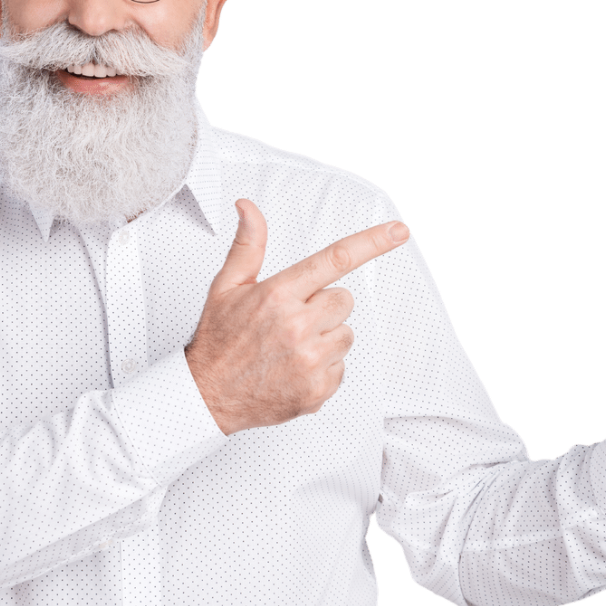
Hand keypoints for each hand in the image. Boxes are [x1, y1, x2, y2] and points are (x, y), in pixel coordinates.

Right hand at [185, 199, 410, 435]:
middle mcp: (297, 326)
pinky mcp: (318, 389)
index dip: (372, 242)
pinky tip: (295, 369)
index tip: (397, 231)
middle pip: (344, 300)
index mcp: (278, 295)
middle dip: (324, 306)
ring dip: (326, 337)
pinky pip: (342, 366)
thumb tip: (249, 208)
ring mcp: (310, 360)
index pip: (334, 259)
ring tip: (291, 347)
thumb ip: (248, 245)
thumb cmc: (219, 341)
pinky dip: (323, 368)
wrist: (207, 396)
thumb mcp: (227, 286)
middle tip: (292, 320)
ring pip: (346, 333)